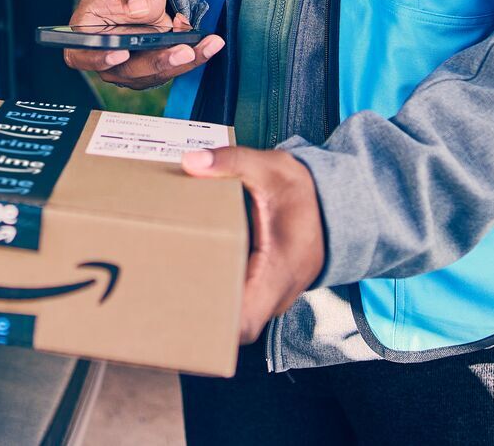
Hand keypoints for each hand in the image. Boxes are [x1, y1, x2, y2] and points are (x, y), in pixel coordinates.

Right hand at [64, 0, 224, 89]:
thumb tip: (138, 7)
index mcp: (86, 36)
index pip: (81, 56)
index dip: (98, 59)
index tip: (121, 52)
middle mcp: (105, 58)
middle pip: (127, 70)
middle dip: (158, 62)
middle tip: (183, 50)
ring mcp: (129, 68)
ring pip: (155, 73)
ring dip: (184, 61)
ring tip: (208, 44)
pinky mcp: (153, 69)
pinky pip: (173, 67)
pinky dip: (193, 56)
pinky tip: (210, 43)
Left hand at [181, 146, 324, 343]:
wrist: (336, 206)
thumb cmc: (304, 192)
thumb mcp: (272, 169)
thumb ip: (233, 163)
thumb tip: (192, 163)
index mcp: (279, 270)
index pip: (245, 322)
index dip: (213, 330)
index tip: (182, 321)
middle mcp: (276, 293)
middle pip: (231, 327)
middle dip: (196, 322)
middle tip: (157, 305)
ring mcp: (271, 296)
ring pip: (235, 318)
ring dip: (205, 311)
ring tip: (163, 295)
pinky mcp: (264, 290)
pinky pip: (239, 304)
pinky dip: (215, 297)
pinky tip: (185, 280)